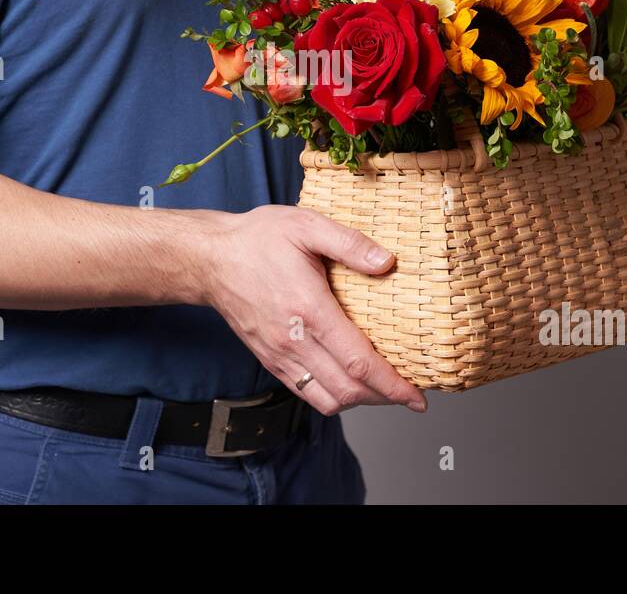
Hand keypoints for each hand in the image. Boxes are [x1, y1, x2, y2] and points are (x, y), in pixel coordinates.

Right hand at [201, 205, 427, 415]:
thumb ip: (349, 243)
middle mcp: (293, 340)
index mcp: (308, 309)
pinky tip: (348, 382)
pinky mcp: (269, 360)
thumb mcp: (306, 225)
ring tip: (382, 389)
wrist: (210, 258)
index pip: (358, 362)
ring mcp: (278, 355)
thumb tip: (387, 262)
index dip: (392, 384)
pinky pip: (305, 393)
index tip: (417, 396)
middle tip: (409, 393)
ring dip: (359, 401)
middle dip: (384, 398)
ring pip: (326, 399)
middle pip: (347, 390)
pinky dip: (333, 397)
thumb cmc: (258, 238)